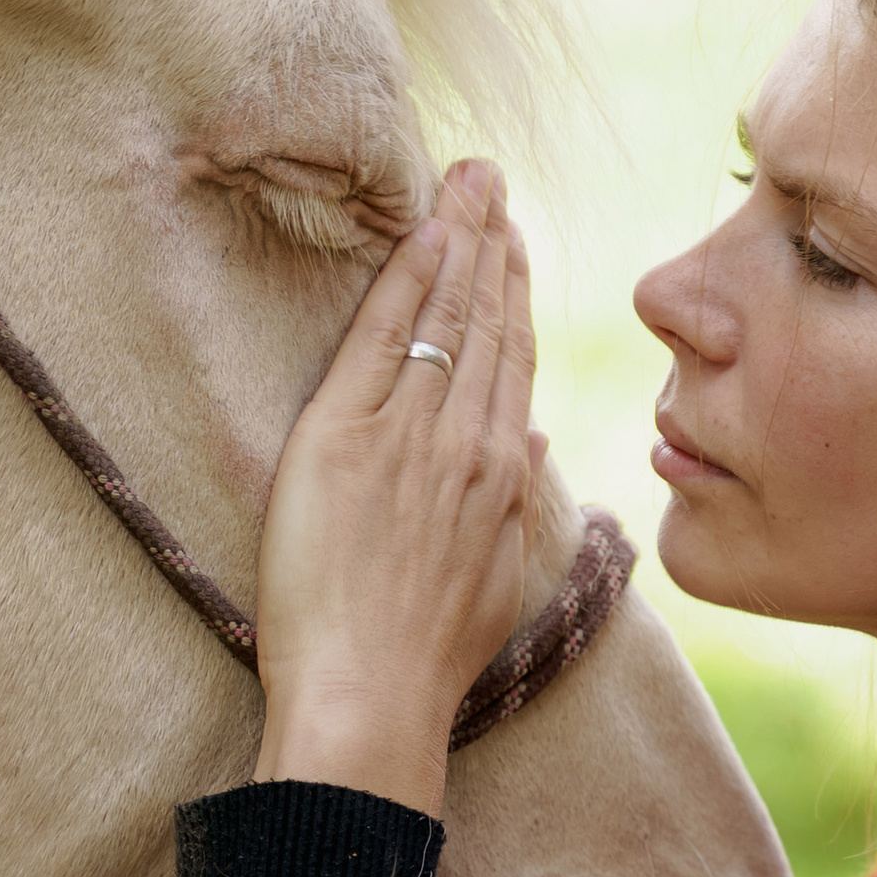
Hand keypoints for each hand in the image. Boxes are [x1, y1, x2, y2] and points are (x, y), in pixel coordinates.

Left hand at [253, 160, 541, 815]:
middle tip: (490, 176)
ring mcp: (411, 434)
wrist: (371, 700)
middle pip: (486, 321)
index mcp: (504, 475)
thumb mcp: (496, 582)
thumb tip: (530, 443)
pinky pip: (384, 333)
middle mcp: (468, 442)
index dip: (513, 293)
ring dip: (458, 238)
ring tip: (464, 180)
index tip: (513, 240)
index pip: (511, 360)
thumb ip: (516, 505)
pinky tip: (421, 227)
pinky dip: (407, 274)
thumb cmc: (425, 664)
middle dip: (491, 241)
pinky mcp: (346, 436)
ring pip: (445, 315)